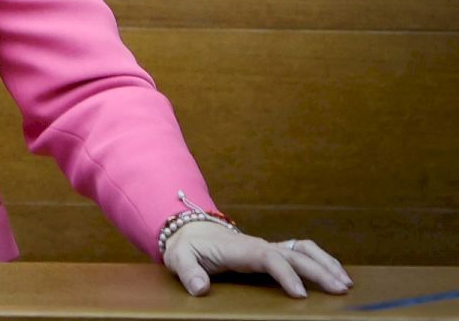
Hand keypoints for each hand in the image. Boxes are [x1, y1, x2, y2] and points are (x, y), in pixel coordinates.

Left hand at [163, 221, 352, 297]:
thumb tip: (199, 288)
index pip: (267, 257)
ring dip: (324, 262)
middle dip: (318, 270)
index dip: (285, 274)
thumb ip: (188, 272)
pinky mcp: (270, 252)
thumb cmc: (186, 247)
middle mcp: (257, 245)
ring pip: (301, 248)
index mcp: (238, 249)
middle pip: (292, 253)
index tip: (299, 294)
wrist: (188, 230)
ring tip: (345, 282)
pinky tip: (334, 274)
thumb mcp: (179, 259)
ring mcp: (265, 247)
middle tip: (340, 290)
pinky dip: (319, 260)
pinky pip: (299, 251)